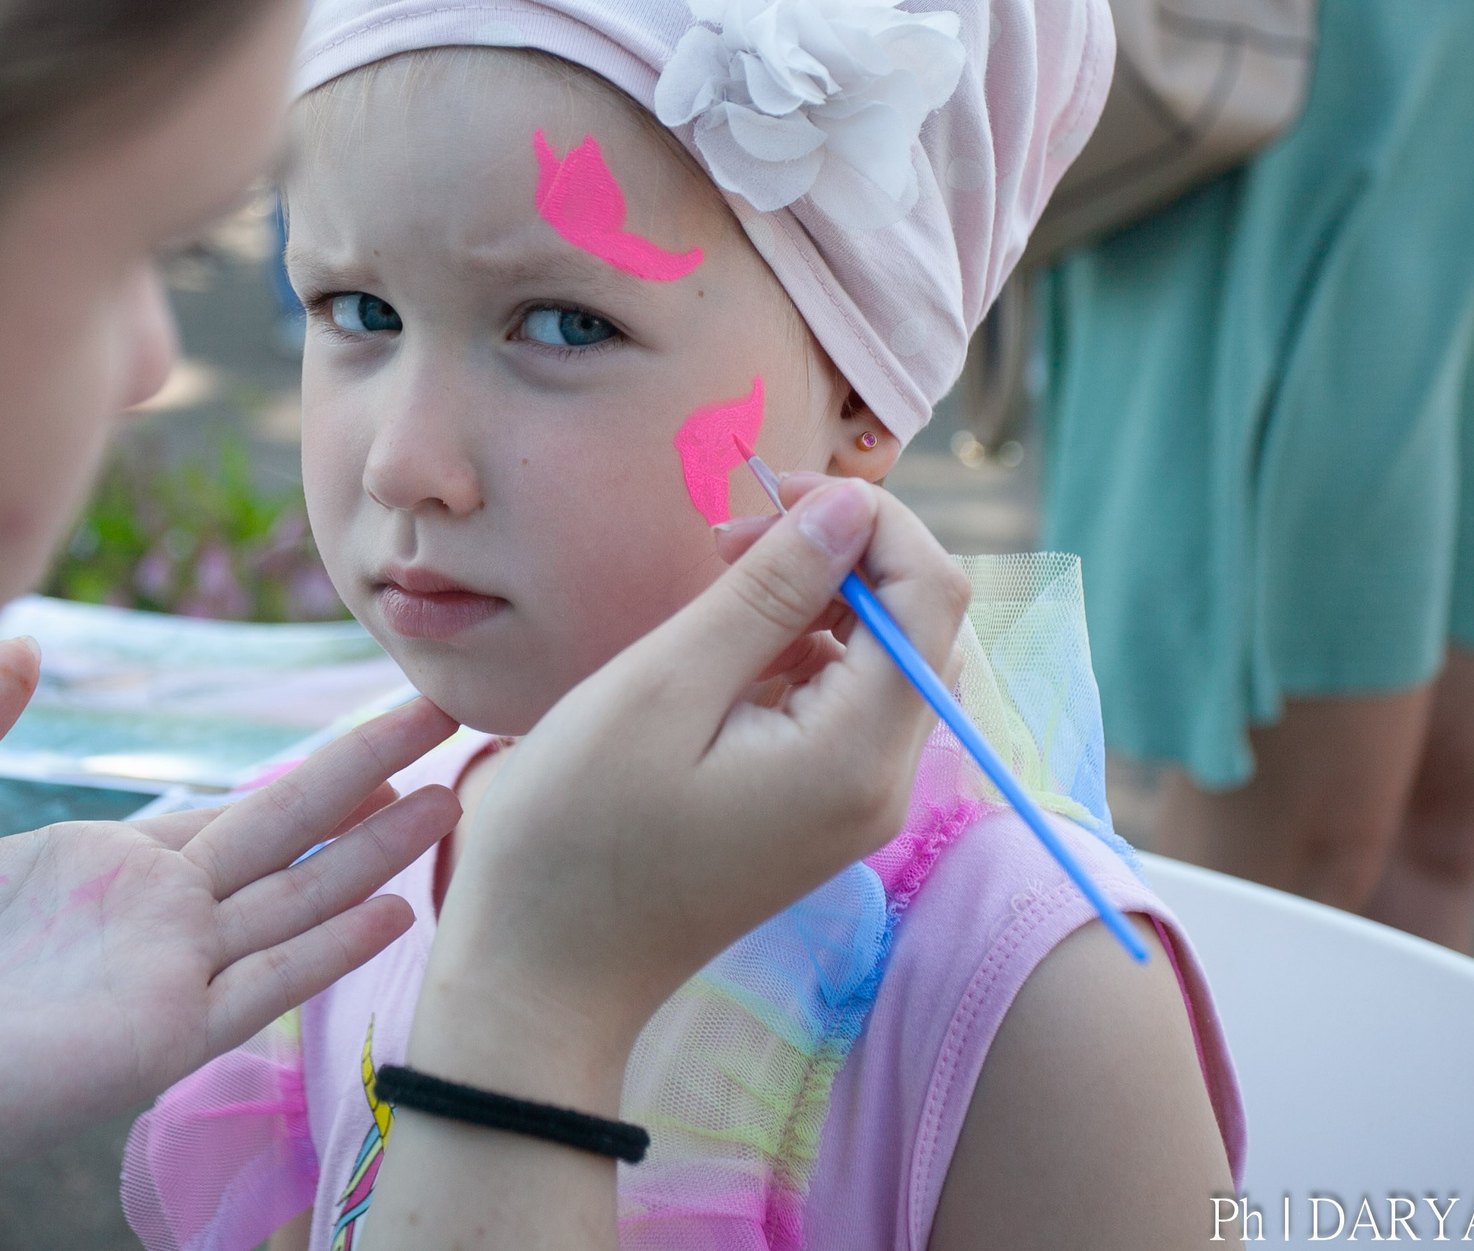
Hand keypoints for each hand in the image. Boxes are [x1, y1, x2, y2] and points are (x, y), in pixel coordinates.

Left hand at [0, 640, 459, 1250]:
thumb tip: (22, 645)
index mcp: (97, 868)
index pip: (232, 806)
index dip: (310, 762)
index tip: (385, 711)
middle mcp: (146, 919)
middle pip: (287, 832)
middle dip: (368, 768)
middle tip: (451, 706)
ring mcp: (157, 977)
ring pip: (294, 897)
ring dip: (374, 846)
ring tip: (454, 787)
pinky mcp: (151, 1036)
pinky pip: (260, 983)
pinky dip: (329, 947)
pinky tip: (395, 906)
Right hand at [367, 478, 965, 1248]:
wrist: (541, 974)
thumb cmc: (578, 831)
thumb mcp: (666, 685)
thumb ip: (769, 590)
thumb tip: (855, 505)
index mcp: (857, 754)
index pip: (932, 594)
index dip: (870, 520)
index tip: (769, 499)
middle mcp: (881, 782)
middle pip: (918, 624)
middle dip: (840, 555)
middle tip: (725, 540)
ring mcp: (852, 803)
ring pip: (879, 658)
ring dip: (812, 600)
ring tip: (708, 590)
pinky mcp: (816, 810)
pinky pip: (839, 703)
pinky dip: (793, 652)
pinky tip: (714, 656)